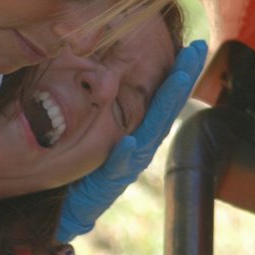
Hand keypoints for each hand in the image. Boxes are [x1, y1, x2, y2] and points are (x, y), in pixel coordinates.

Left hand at [57, 40, 206, 239]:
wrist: (59, 208)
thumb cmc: (72, 162)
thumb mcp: (84, 122)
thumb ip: (95, 96)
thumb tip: (98, 61)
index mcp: (134, 128)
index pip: (158, 95)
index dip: (177, 71)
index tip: (195, 46)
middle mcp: (136, 145)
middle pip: (163, 109)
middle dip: (180, 80)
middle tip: (195, 52)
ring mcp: (124, 166)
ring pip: (149, 134)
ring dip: (164, 105)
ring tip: (177, 79)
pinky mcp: (106, 187)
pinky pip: (117, 168)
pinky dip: (125, 155)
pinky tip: (130, 142)